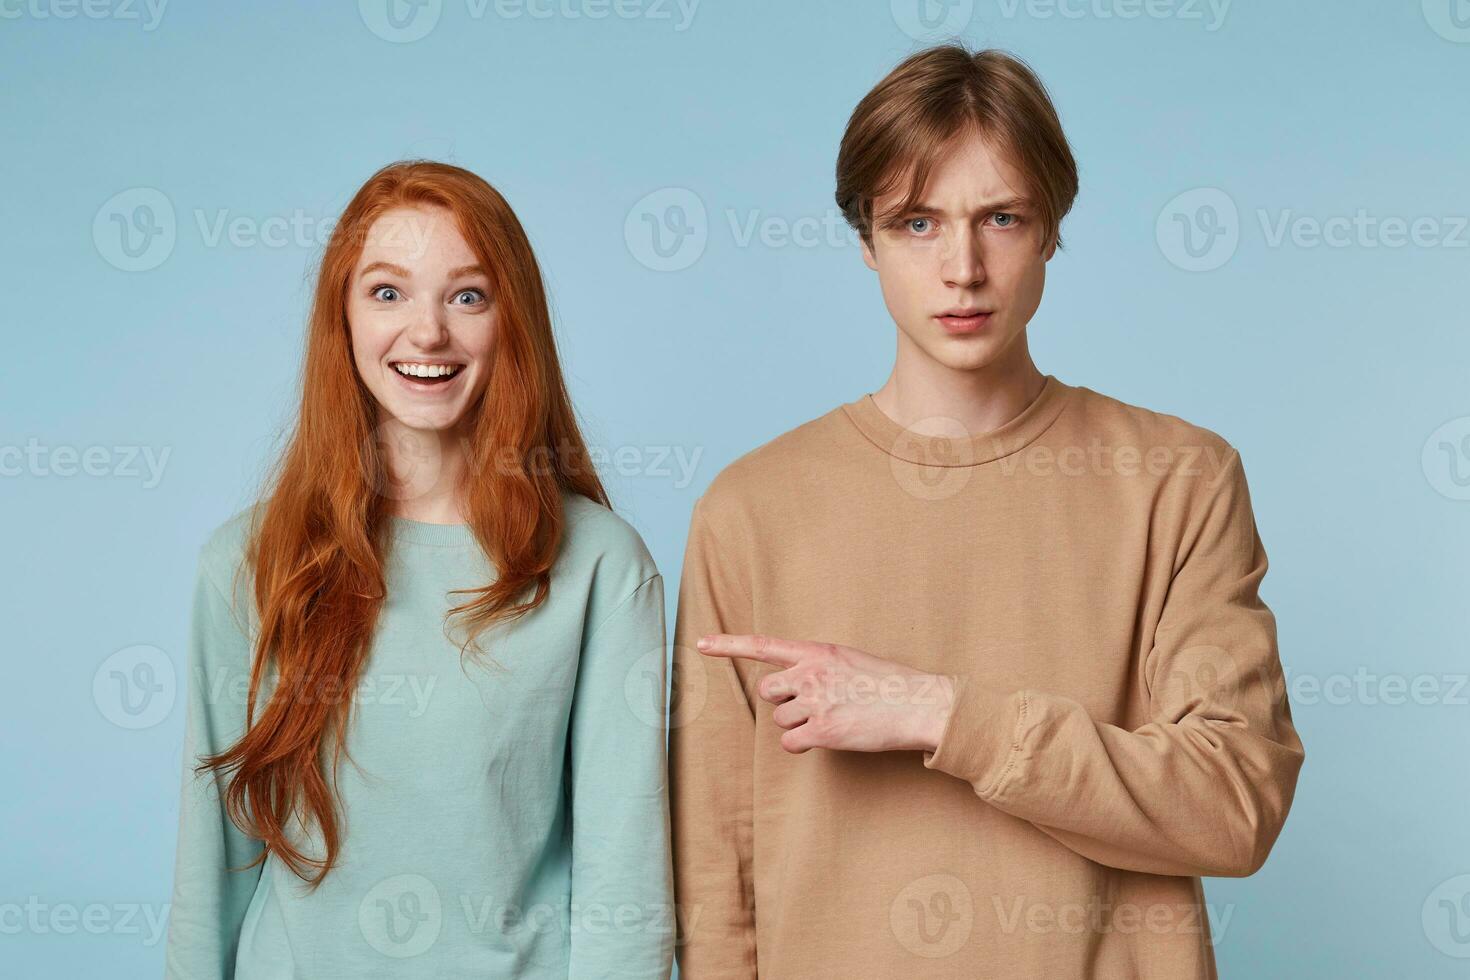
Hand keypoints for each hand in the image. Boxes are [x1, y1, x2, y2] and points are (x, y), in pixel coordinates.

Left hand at [696, 633, 956, 753]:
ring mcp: (815, 702)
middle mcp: (810, 673)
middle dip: (782, 701)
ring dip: (798, 725)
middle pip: (767, 691)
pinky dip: (803, 745)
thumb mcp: (848, 659)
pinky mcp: (822, 731)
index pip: (763, 645)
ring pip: (780, 720)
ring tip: (831, 719)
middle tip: (811, 705)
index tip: (701, 644)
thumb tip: (791, 685)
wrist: (918, 704)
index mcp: (816, 651)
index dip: (728, 645)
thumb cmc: (887, 683)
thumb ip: (816, 666)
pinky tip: (827, 738)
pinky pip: (790, 743)